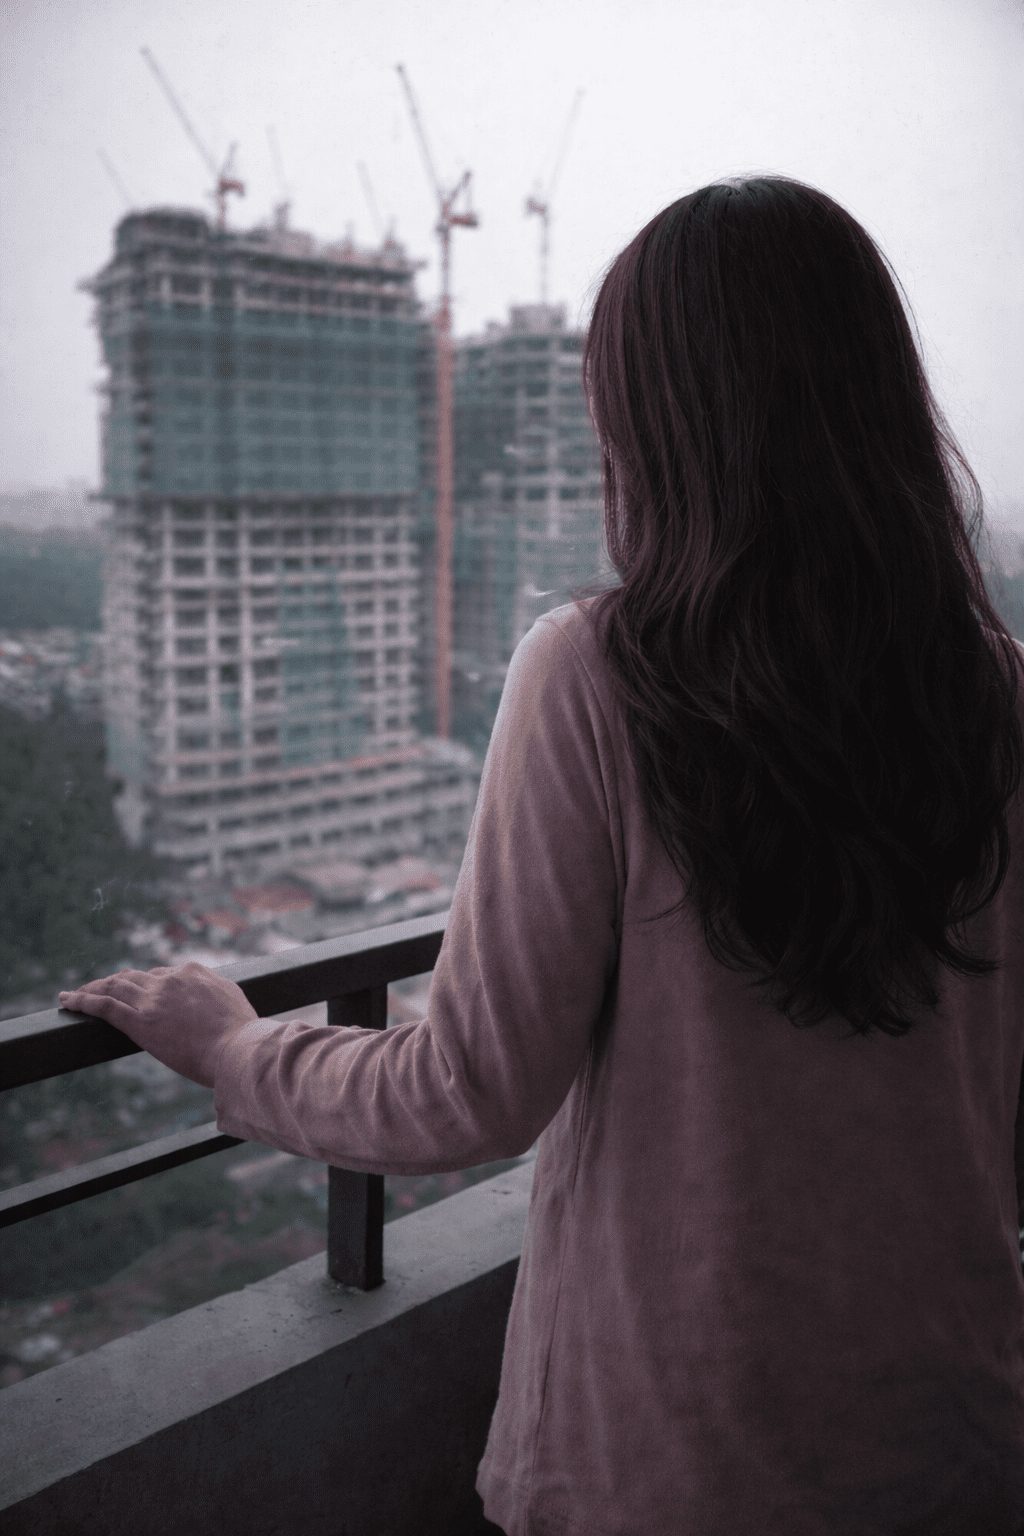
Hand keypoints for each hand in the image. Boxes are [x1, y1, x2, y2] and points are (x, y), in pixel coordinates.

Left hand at [58, 962, 258, 1089]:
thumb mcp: (233, 1001)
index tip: (138, 993)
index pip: (162, 974)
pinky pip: (103, 1005)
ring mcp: (153, 999)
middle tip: (100, 990)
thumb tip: (213, 1000)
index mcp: (193, 973)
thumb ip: (217, 994)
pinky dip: (82, 1000)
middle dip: (115, 983)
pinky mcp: (139, 1021)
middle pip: (133, 977)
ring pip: (113, 987)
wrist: (237, 1049)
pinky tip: (66, 1000)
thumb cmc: (241, 1035)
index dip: (146, 984)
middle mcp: (170, 980)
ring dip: (92, 989)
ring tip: (77, 995)